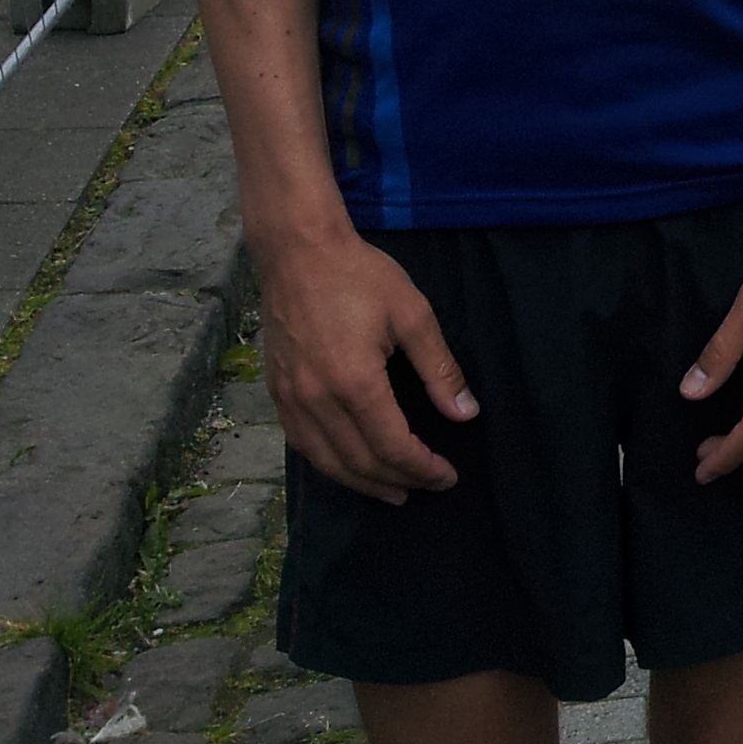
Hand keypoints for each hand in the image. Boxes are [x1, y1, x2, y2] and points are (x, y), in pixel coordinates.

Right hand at [258, 225, 476, 505]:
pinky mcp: (276, 392)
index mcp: (355, 384)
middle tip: (427, 486)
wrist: (298, 252)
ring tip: (392, 491)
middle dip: (398, 480)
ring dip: (362, 483)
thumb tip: (466, 413)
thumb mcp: (414, 315)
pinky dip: (330, 464)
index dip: (422, 468)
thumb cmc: (361, 277)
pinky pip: (302, 444)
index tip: (447, 476)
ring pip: (327, 461)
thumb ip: (440, 369)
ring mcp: (290, 399)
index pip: (393, 447)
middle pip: (360, 462)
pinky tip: (348, 466)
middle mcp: (317, 401)